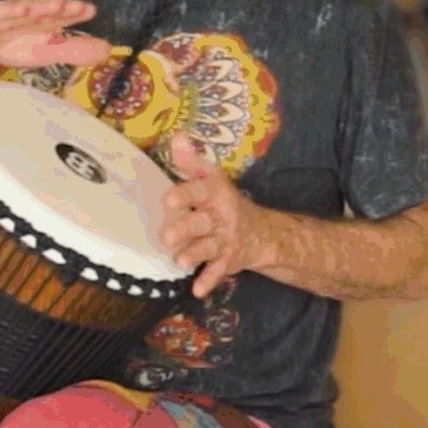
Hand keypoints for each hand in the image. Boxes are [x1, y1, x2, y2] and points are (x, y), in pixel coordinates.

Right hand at [0, 0, 109, 67]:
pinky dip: (10, 10)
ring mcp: (8, 13)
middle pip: (49, 10)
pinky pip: (0, 12)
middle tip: (83, 7)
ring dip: (42, 6)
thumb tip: (108, 50)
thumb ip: (74, 51)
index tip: (93, 12)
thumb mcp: (45, 53)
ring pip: (26, 9)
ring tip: (58, 5)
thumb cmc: (10, 44)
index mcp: (44, 21)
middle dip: (65, 8)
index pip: (64, 16)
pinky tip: (20, 9)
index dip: (78, 14)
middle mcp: (29, 13)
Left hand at [152, 132, 280, 298]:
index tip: (167, 200)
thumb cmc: (223, 202)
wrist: (261, 233)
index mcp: (214, 194)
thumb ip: (191, 162)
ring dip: (195, 254)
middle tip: (166, 236)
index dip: (184, 195)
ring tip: (180, 261)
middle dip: (185, 229)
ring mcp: (224, 240)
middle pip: (202, 222)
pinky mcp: (227, 260)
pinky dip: (208, 281)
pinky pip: (217, 272)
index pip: (199, 191)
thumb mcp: (211, 179)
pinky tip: (197, 291)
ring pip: (208, 247)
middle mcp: (220, 216)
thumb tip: (177, 136)